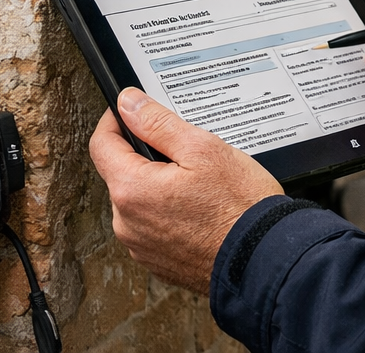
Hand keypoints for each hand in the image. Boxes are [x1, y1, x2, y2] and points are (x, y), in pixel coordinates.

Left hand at [89, 88, 282, 293]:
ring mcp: (142, 246)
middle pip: (122, 173)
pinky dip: (170, 213)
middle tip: (184, 153)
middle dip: (146, 157)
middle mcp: (127, 223)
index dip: (115, 121)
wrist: (263, 260)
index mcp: (132, 190)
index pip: (102, 144)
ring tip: (199, 186)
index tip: (130, 112)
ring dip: (159, 187)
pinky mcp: (158, 261)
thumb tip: (129, 104)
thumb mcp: (202, 149)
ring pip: (139, 201)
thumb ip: (158, 123)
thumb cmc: (239, 207)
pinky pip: (153, 226)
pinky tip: (199, 210)